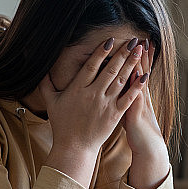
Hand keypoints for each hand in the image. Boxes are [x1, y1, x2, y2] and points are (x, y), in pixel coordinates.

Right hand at [40, 38, 146, 185]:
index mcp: (77, 89)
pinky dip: (137, 86)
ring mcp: (105, 104)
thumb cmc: (62, 125)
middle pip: (110, 69)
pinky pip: (128, 98)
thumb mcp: (51, 103)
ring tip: (140, 51)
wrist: (74, 148)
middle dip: (122, 53)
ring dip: (131, 64)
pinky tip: (145, 75)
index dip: (101, 52)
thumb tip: (42, 70)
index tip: (110, 40)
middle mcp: (93, 94)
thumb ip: (47, 85)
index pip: (91, 66)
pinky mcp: (115, 115)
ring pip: (121, 80)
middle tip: (132, 41)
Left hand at [123, 40, 170, 188]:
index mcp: (138, 95)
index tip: (138, 41)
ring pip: (139, 79)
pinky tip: (134, 73)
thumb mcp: (133, 113)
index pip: (138, 71)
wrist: (149, 148)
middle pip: (140, 71)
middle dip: (141, 54)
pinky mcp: (136, 112)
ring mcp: (140, 103)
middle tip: (142, 37)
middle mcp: (140, 96)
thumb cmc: (139, 131)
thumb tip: (120, 89)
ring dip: (140, 63)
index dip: (138, 57)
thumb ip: (126, 99)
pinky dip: (135, 84)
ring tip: (140, 48)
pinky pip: (135, 95)